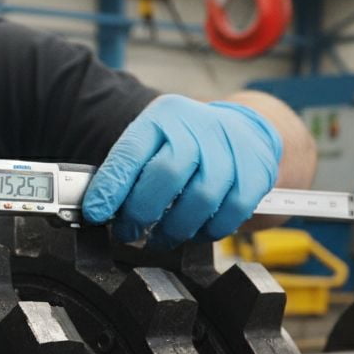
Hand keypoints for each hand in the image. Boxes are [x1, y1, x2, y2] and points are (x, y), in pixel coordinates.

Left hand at [82, 94, 282, 247]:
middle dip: (141, 212)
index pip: (131, 152)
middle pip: (167, 174)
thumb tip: (99, 208)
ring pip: (201, 199)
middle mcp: (199, 126)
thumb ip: (128, 170)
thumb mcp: (153, 141)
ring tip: (160, 237)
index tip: (96, 213)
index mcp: (164, 116)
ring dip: (174, 229)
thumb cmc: (186, 143)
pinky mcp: (257, 172)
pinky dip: (208, 231)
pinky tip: (194, 232)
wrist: (241, 130)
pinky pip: (231, 213)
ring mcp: (232, 148)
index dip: (110, 187)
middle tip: (128, 231)